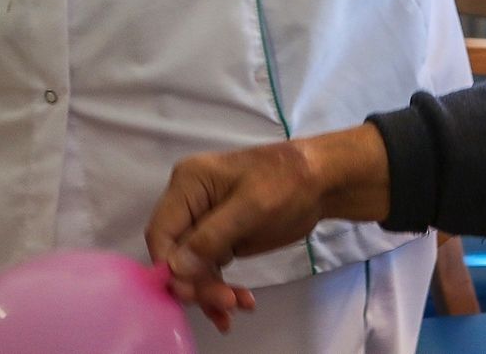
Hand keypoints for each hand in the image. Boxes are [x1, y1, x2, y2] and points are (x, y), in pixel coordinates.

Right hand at [145, 126, 390, 332]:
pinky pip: (211, 270)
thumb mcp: (251, 207)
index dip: (170, 266)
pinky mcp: (222, 239)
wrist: (323, 181)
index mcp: (189, 183)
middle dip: (198, 282)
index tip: (190, 292)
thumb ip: (211, 237)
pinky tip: (241, 303)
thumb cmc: (288, 182)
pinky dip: (222, 288)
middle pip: (177, 255)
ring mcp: (205, 222)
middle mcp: (191, 202)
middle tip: (226, 303)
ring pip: (193, 268)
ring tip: (238, 305)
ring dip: (212, 291)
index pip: (162, 232)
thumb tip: (174, 269)